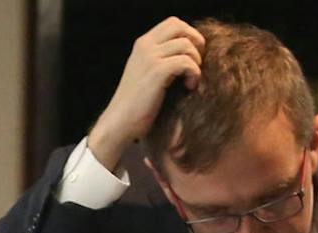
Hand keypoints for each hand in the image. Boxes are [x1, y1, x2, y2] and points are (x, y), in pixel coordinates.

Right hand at [87, 18, 204, 169]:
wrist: (120, 123)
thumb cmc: (136, 104)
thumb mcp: (145, 73)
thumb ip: (160, 57)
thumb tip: (189, 49)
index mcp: (142, 45)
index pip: (173, 24)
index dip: (189, 35)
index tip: (192, 56)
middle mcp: (144, 47)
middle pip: (180, 27)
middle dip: (195, 42)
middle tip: (197, 63)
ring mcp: (150, 58)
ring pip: (186, 45)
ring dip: (196, 62)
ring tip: (191, 80)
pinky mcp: (157, 72)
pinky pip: (187, 62)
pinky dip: (194, 74)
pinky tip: (189, 87)